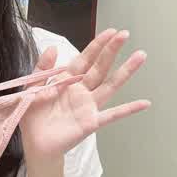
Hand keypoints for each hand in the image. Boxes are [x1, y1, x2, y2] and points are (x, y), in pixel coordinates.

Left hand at [19, 29, 150, 158]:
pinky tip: (145, 103)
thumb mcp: (32, 87)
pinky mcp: (91, 122)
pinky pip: (112, 115)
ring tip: (140, 56)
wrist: (34, 144)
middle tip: (125, 34)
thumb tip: (52, 46)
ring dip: (125, 71)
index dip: (97, 45)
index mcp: (66, 80)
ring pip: (110, 85)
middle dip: (111, 50)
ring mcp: (88, 106)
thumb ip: (42, 68)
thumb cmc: (32, 116)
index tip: (111, 32)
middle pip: (99, 67)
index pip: (84, 59)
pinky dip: (129, 109)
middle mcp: (81, 90)